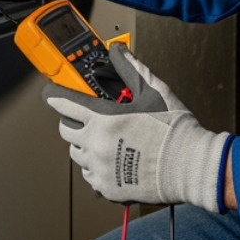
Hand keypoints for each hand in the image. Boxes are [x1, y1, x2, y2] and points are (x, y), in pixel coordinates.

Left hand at [43, 45, 230, 210]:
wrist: (189, 165)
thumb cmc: (173, 130)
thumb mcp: (152, 90)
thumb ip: (130, 68)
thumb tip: (118, 51)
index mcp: (103, 119)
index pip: (65, 104)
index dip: (54, 96)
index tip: (49, 93)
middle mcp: (96, 145)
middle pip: (66, 130)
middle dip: (73, 121)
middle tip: (89, 118)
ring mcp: (99, 168)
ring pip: (77, 154)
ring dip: (85, 145)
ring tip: (107, 140)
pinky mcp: (107, 187)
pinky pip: (89, 176)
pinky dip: (96, 167)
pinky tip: (112, 159)